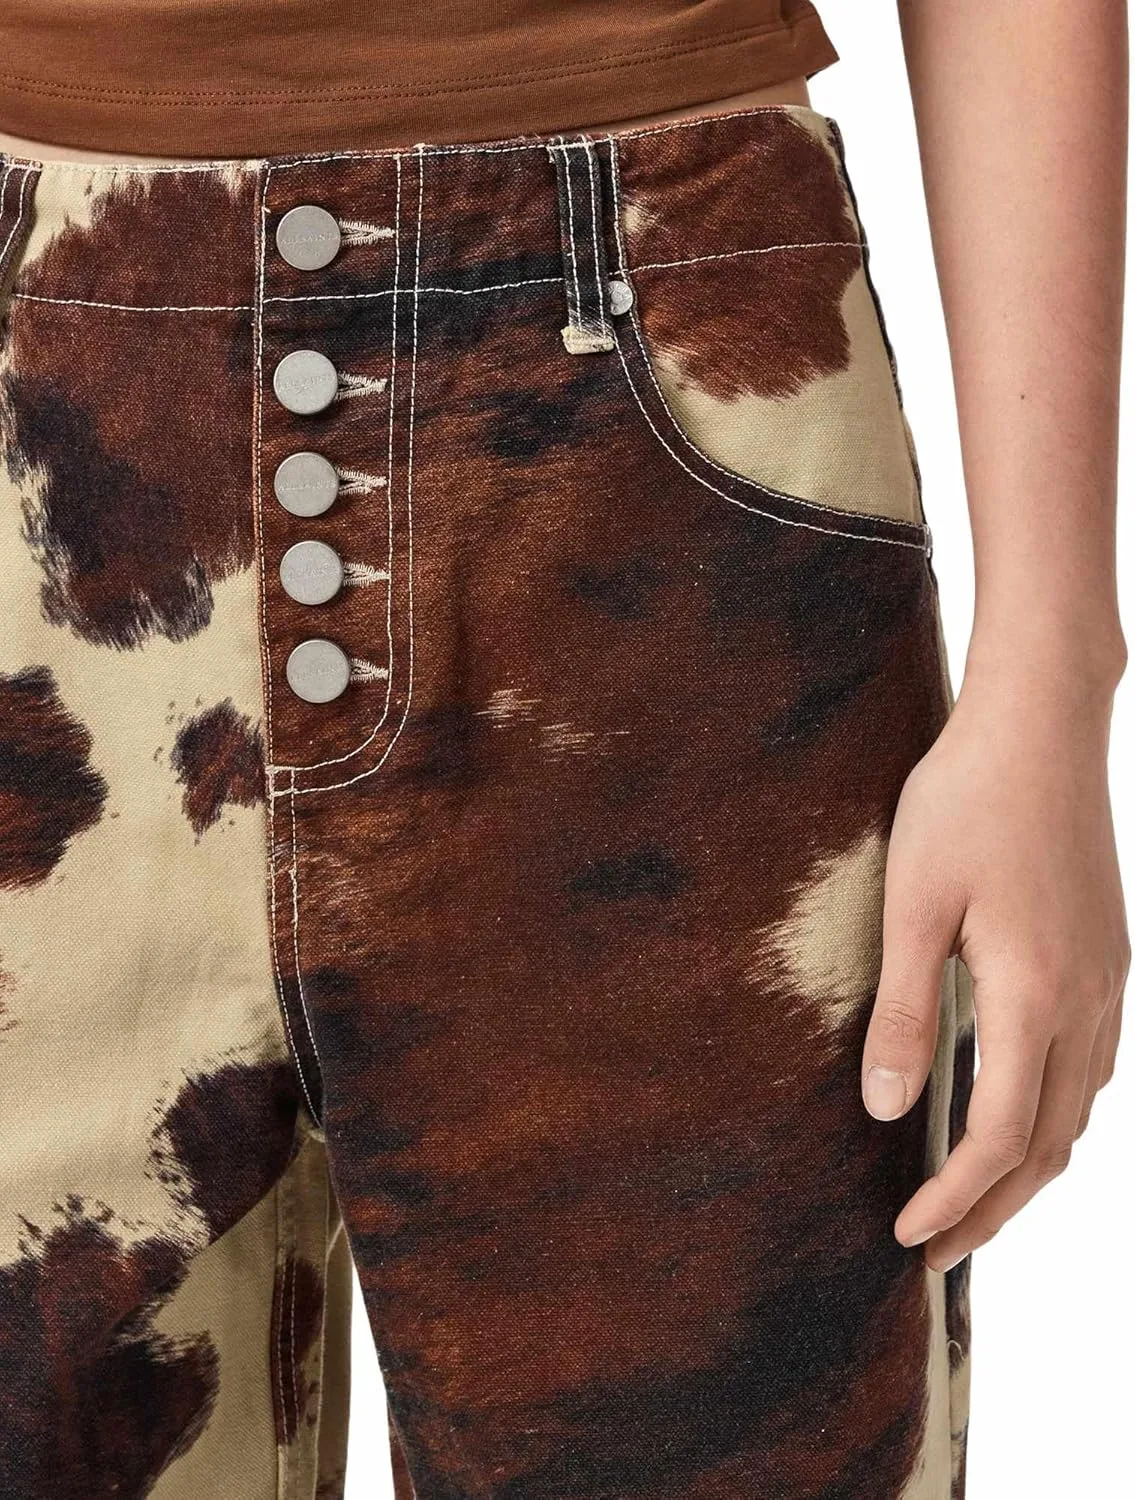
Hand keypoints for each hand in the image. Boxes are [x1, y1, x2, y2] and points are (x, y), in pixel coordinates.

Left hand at [861, 658, 1127, 1270]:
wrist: (1040, 726)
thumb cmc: (966, 801)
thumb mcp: (913, 904)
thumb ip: (904, 1010)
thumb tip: (886, 1107)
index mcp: (1035, 994)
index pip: (1003, 1134)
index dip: (957, 1196)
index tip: (908, 1235)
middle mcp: (1087, 1000)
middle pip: (1053, 1141)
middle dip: (996, 1206)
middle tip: (938, 1250)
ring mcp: (1108, 978)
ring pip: (1080, 1108)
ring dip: (1030, 1165)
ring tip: (974, 1198)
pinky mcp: (1107, 955)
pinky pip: (1090, 1064)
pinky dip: (1054, 1113)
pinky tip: (1018, 1110)